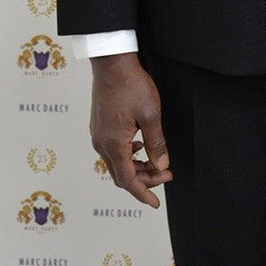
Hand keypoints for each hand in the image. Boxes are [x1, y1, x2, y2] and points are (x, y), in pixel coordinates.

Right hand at [89, 54, 171, 207]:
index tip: (155, 203)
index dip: (142, 193)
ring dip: (137, 168)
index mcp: (114, 143)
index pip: (127, 180)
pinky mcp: (99, 127)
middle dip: (144, 180)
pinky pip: (112, 151)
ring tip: (157, 162)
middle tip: (167, 174)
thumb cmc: (131, 85)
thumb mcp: (151, 115)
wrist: (111, 62)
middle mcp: (101, 143)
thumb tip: (162, 166)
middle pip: (121, 174)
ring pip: (116, 163)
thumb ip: (157, 143)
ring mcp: (98, 135)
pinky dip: (128, 155)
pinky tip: (141, 146)